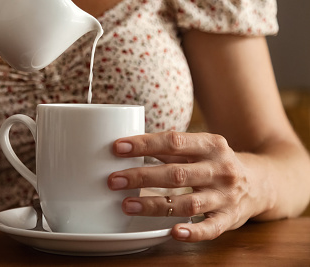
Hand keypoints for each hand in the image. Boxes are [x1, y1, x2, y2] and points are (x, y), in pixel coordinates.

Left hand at [107, 131, 254, 241]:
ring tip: (127, 205)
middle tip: (114, 180)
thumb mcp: (201, 147)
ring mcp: (226, 196)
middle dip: (142, 177)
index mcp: (211, 145)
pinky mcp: (230, 219)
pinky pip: (211, 229)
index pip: (174, 142)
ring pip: (188, 203)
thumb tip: (129, 146)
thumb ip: (171, 147)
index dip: (145, 144)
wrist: (261, 183)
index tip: (118, 148)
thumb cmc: (217, 162)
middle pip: (176, 174)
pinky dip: (193, 232)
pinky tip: (174, 232)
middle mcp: (220, 169)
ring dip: (155, 205)